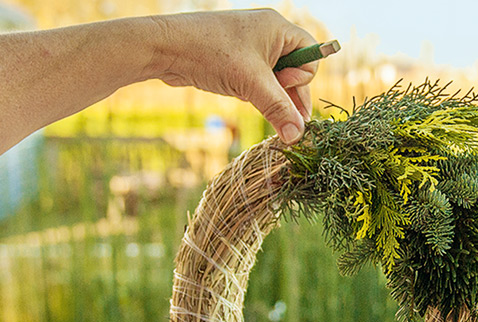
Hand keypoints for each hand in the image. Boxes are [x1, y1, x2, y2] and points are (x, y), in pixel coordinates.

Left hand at [150, 9, 317, 143]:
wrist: (167, 48)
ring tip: (274, 118)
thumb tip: (297, 137)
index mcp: (279, 29)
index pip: (311, 56)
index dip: (301, 78)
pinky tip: (250, 103)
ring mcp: (251, 48)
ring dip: (273, 98)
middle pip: (295, 70)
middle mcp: (268, 35)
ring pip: (275, 79)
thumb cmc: (212, 54)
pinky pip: (257, 81)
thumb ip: (278, 109)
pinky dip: (257, 94)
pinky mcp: (235, 61)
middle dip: (290, 95)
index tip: (281, 86)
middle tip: (291, 123)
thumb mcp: (251, 84)